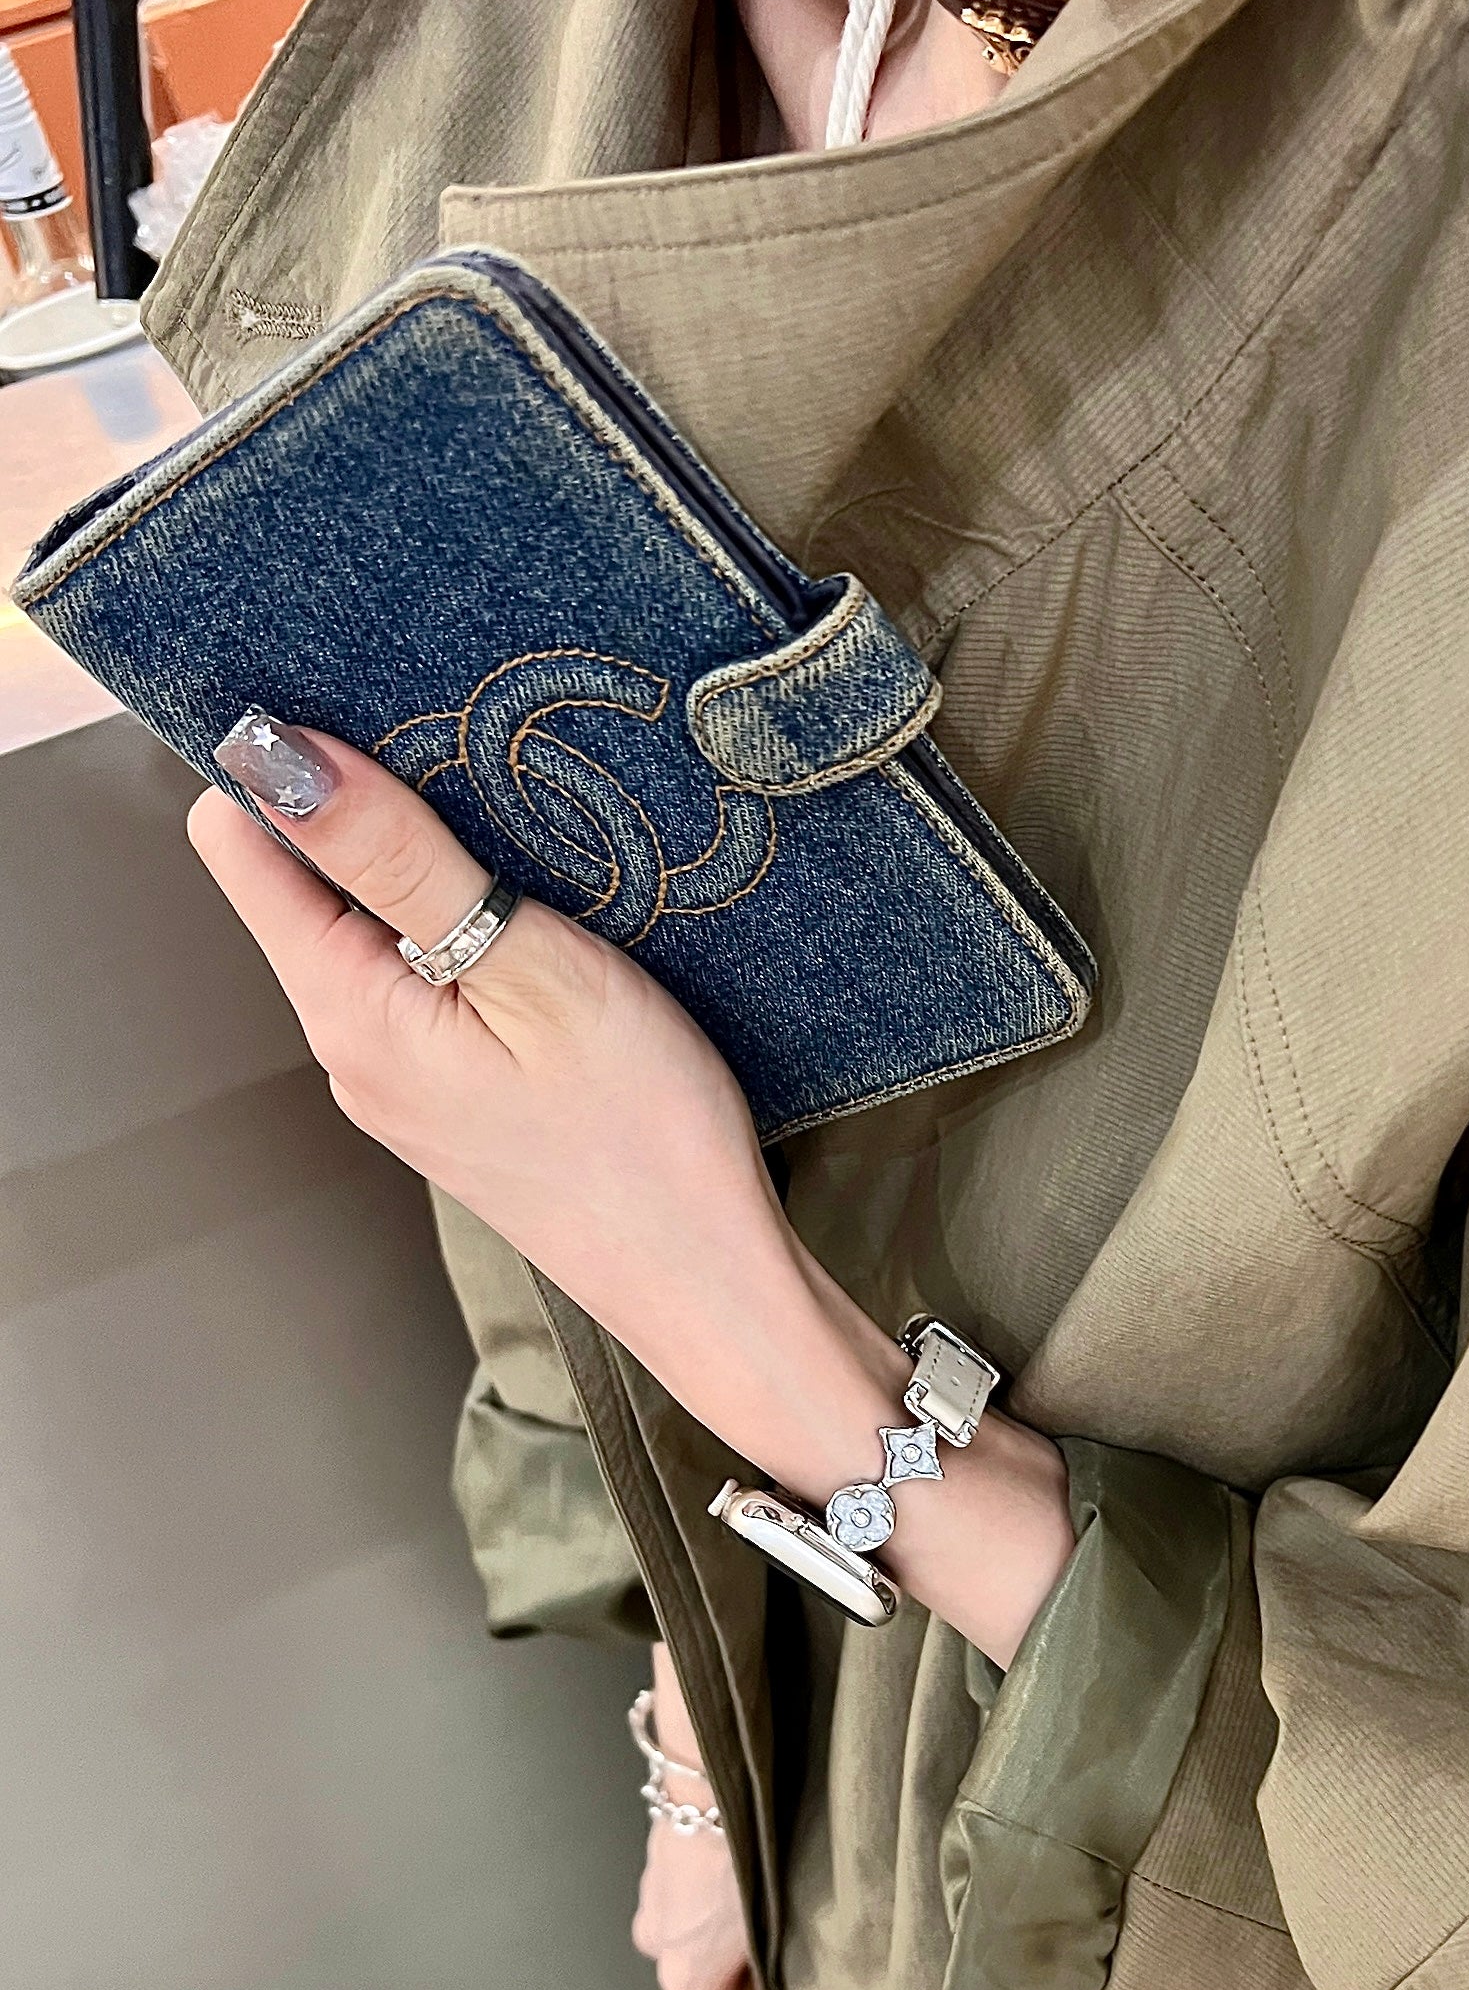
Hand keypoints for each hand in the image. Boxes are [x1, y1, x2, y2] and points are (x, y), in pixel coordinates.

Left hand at [193, 713, 1077, 1666]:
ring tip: (529, 840)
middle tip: (481, 761)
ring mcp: (397, 1080)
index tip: (376, 708)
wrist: (710, 1281)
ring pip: (371, 928)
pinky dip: (468, 930)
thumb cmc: (643, 1136)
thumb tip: (280, 757)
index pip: (237, 837)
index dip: (286, 758)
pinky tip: (545, 925)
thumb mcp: (532, 968)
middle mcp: (348, 1048)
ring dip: (431, 868)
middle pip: (303, 877)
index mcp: (348, 1009)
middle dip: (369, 804)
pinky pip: (425, 980)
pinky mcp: (451, 1098)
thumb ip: (400, 861)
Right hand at [630, 1641, 749, 1989]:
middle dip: (728, 1961)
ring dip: (712, 1922)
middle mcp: (656, 1949)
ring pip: (686, 1932)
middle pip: (696, 1974)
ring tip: (750, 1888)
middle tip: (768, 1931)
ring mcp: (648, 1906)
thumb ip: (759, 1976)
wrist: (709, 1789)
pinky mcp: (648, 1869)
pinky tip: (728, 1864)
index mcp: (684, 1977)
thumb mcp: (767, 1933)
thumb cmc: (743, 1859)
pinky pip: (679, 1896)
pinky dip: (699, 1890)